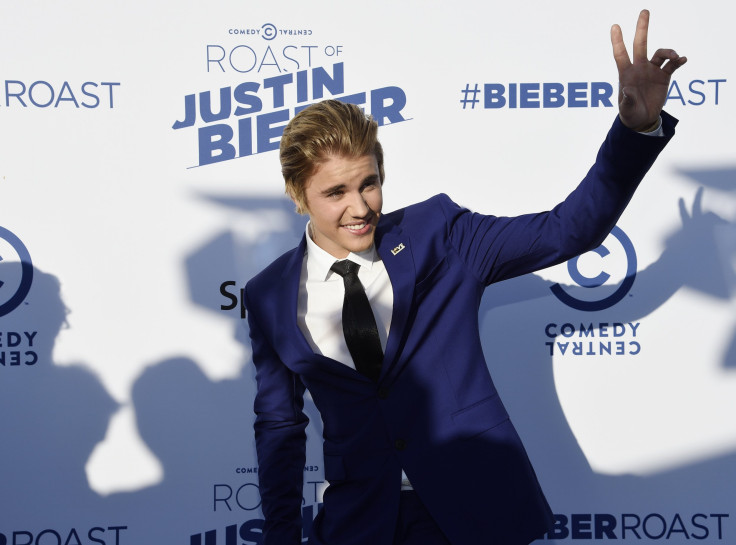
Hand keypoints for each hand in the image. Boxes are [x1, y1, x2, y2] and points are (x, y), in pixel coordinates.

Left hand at [611, 9, 686, 130]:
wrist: (642, 120)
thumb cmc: (630, 114)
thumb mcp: (626, 109)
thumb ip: (626, 100)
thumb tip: (627, 91)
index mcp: (626, 73)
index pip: (620, 53)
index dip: (617, 40)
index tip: (615, 26)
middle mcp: (639, 67)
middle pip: (640, 43)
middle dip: (642, 27)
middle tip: (644, 11)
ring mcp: (652, 70)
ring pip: (660, 53)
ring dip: (669, 52)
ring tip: (675, 57)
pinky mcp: (664, 76)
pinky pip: (673, 65)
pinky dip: (679, 61)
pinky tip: (683, 60)